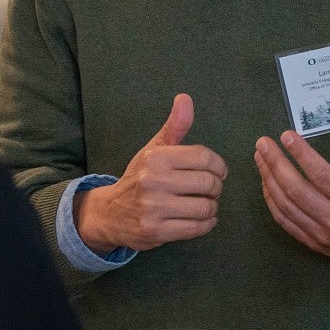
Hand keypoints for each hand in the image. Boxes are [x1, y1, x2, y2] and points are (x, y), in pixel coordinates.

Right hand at [75, 94, 226, 254]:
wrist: (110, 213)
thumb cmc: (139, 177)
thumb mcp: (154, 150)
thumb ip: (174, 126)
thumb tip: (184, 98)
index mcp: (156, 157)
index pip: (204, 158)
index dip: (218, 165)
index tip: (217, 171)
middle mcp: (153, 181)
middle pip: (208, 183)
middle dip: (216, 187)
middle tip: (211, 189)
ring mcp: (154, 208)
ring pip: (205, 207)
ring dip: (212, 207)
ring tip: (205, 204)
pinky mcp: (156, 231)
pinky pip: (196, 228)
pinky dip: (206, 224)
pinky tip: (202, 219)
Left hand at [253, 131, 329, 280]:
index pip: (323, 177)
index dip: (302, 156)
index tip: (286, 136)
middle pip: (297, 191)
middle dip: (276, 164)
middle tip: (262, 143)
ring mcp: (322, 236)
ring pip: (286, 206)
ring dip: (268, 179)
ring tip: (259, 156)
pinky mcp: (313, 243)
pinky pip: (285, 221)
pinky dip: (271, 200)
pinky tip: (265, 180)